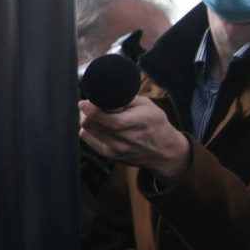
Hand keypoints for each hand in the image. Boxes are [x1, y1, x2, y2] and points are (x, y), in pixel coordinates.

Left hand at [78, 97, 192, 181]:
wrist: (165, 152)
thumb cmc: (157, 126)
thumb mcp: (148, 106)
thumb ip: (126, 99)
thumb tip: (105, 93)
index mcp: (137, 122)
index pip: (104, 117)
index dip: (89, 108)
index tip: (84, 102)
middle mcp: (125, 138)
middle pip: (91, 124)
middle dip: (86, 112)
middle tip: (88, 106)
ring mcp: (116, 149)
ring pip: (87, 131)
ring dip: (87, 121)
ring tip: (93, 115)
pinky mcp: (111, 156)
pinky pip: (89, 141)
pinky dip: (89, 131)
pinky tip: (96, 126)